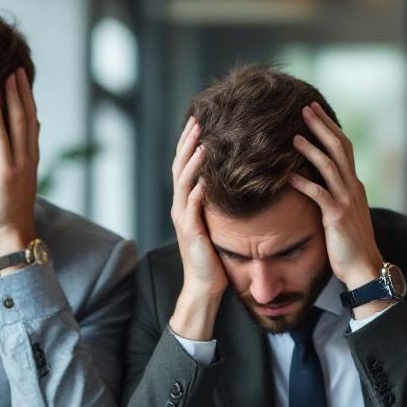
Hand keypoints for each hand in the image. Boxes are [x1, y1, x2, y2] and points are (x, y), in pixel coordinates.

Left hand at [0, 69, 39, 257]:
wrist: (13, 234)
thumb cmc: (8, 211)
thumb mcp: (13, 181)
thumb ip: (13, 160)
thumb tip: (12, 145)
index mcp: (29, 158)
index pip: (30, 121)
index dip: (26, 98)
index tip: (19, 78)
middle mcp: (28, 157)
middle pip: (27, 116)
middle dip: (22, 91)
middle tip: (16, 67)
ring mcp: (19, 165)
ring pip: (19, 125)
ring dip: (14, 99)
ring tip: (9, 77)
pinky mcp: (6, 174)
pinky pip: (3, 145)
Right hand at [169, 116, 226, 340]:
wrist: (203, 284)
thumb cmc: (212, 255)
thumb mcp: (214, 222)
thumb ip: (215, 202)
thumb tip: (227, 179)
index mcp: (185, 202)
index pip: (184, 165)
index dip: (189, 143)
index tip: (197, 121)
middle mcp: (180, 206)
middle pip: (179, 167)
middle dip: (188, 143)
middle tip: (197, 121)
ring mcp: (183, 219)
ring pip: (183, 183)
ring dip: (192, 163)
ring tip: (202, 143)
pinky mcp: (191, 232)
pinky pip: (192, 208)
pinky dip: (197, 192)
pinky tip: (205, 179)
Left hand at [289, 102, 384, 307]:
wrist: (364, 267)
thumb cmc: (350, 243)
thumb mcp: (345, 212)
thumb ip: (335, 194)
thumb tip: (318, 181)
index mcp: (354, 184)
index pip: (343, 147)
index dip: (329, 127)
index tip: (315, 111)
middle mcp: (353, 187)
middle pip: (338, 148)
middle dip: (322, 127)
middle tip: (306, 108)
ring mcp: (346, 201)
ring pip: (329, 167)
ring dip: (311, 149)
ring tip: (295, 136)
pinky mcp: (336, 217)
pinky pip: (319, 195)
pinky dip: (304, 183)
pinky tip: (288, 175)